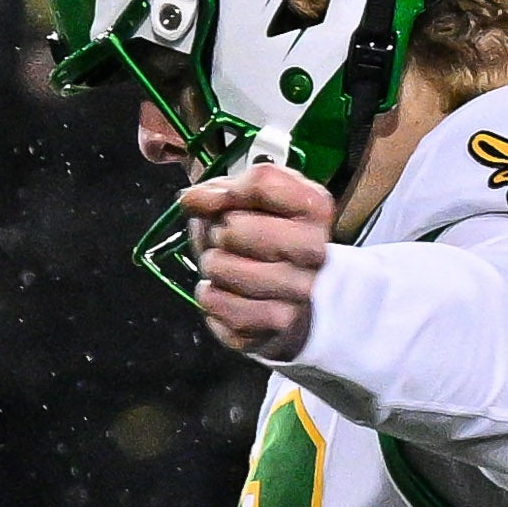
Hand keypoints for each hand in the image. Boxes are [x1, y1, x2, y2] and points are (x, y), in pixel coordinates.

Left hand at [177, 160, 333, 357]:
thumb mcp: (251, 201)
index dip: (226, 190)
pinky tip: (225, 291)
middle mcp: (315, 250)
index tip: (219, 200)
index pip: (262, 182)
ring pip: (221, 268)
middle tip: (225, 240)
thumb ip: (222, 190)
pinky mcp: (275, 324)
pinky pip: (216, 303)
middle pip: (235, 228)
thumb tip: (192, 200)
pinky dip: (209, 296)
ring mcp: (298, 292)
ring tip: (226, 266)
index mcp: (314, 207)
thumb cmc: (266, 239)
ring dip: (211, 265)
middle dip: (217, 232)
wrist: (291, 295)